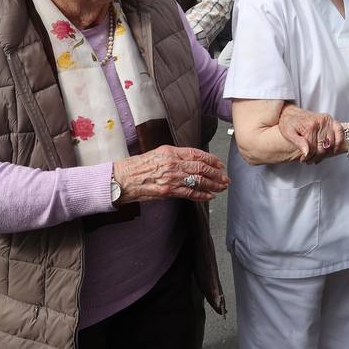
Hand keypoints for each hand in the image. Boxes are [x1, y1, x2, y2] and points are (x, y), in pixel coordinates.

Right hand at [113, 145, 229, 203]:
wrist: (123, 179)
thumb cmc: (137, 166)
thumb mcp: (158, 154)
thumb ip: (174, 156)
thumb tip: (191, 160)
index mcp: (171, 152)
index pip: (197, 154)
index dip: (211, 159)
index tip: (219, 163)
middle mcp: (173, 163)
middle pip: (201, 168)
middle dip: (216, 173)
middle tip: (225, 177)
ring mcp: (172, 177)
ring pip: (199, 180)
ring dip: (213, 184)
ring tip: (222, 186)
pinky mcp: (169, 190)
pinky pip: (190, 193)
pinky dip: (202, 195)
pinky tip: (210, 196)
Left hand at [278, 105, 343, 163]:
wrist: (290, 112)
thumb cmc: (288, 123)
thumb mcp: (288, 133)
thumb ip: (298, 142)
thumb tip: (307, 153)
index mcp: (309, 126)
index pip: (313, 148)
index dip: (308, 157)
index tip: (303, 160)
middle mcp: (320, 123)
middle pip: (322, 148)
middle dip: (315, 157)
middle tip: (309, 161)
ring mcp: (327, 121)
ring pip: (331, 144)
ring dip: (325, 154)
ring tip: (317, 157)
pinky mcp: (330, 120)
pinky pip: (340, 133)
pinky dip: (338, 143)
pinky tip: (332, 150)